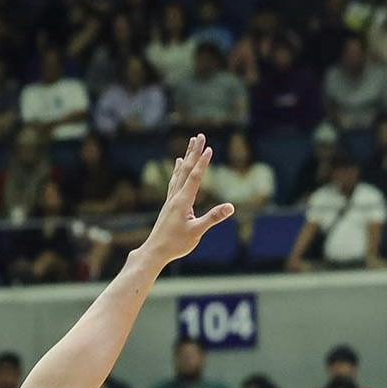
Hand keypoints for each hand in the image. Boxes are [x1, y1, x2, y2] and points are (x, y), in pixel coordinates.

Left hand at [137, 133, 233, 264]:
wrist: (155, 251)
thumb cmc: (176, 244)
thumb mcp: (197, 232)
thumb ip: (213, 218)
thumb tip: (231, 207)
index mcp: (183, 201)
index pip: (195, 177)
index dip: (203, 163)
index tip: (209, 148)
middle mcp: (176, 196)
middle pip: (186, 169)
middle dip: (194, 152)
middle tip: (200, 136)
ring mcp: (171, 199)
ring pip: (180, 172)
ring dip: (187, 156)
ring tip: (190, 143)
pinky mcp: (170, 203)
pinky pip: (175, 180)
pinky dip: (178, 169)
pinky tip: (178, 163)